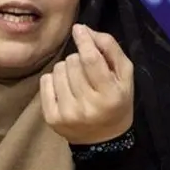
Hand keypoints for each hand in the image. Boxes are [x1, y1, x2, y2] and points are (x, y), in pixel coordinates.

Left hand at [40, 23, 133, 144]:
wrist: (103, 140)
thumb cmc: (116, 101)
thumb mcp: (124, 76)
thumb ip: (110, 49)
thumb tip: (86, 30)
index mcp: (110, 95)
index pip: (91, 60)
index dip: (84, 41)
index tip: (78, 28)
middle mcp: (88, 106)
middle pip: (73, 62)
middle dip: (78, 59)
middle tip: (86, 71)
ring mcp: (67, 113)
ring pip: (58, 69)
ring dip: (66, 69)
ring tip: (76, 81)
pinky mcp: (51, 118)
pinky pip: (45, 81)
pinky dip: (53, 80)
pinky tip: (64, 89)